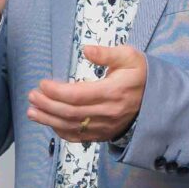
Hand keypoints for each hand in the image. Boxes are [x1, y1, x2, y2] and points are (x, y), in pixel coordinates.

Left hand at [26, 45, 146, 143]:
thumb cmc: (140, 75)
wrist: (157, 100)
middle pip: (71, 113)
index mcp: (113, 92)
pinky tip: (49, 123)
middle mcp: (108, 113)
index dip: (57, 91)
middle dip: (48, 105)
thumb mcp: (129, 57)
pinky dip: (61, 132)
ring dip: (49, 120)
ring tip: (32, 111)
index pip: (79, 95)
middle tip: (32, 96)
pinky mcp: (104, 134)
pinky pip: (79, 137)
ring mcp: (106, 126)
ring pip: (72, 127)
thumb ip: (107, 54)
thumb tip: (86, 50)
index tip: (42, 84)